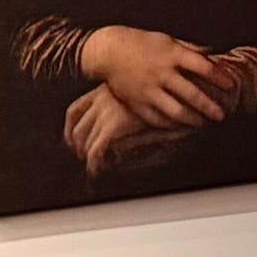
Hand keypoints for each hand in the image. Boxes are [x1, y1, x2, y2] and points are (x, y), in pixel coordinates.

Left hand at [63, 84, 186, 175]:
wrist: (187, 85)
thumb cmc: (169, 92)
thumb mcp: (141, 100)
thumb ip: (125, 112)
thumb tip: (115, 138)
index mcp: (105, 89)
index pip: (74, 111)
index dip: (69, 130)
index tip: (72, 142)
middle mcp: (102, 98)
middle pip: (76, 128)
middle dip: (77, 147)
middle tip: (84, 159)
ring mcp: (108, 110)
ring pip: (85, 140)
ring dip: (87, 157)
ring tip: (94, 167)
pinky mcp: (117, 123)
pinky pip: (96, 148)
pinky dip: (94, 163)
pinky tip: (97, 171)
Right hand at [81, 26, 228, 128]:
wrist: (108, 51)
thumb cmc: (141, 43)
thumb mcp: (168, 40)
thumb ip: (190, 48)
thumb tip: (213, 52)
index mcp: (172, 55)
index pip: (203, 67)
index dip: (220, 77)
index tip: (231, 86)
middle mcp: (161, 73)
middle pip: (191, 94)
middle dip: (209, 107)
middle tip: (221, 115)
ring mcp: (148, 90)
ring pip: (175, 110)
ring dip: (192, 119)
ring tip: (203, 124)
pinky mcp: (136, 102)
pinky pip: (156, 118)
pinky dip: (170, 124)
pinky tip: (180, 126)